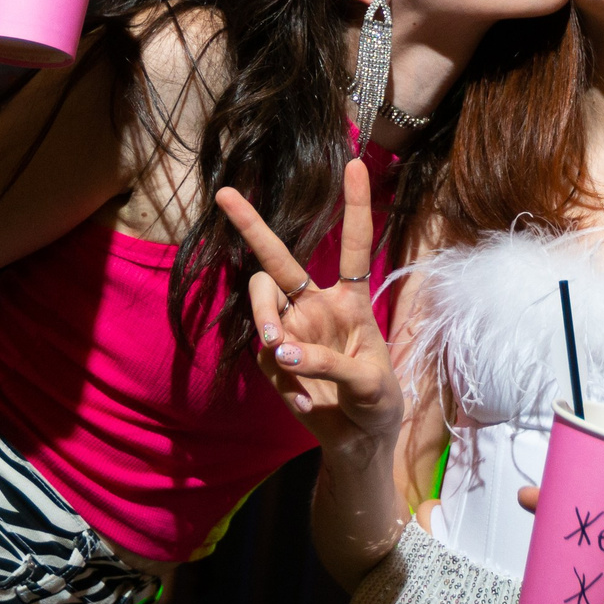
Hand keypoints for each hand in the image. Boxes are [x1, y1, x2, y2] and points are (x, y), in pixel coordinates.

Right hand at [215, 159, 404, 459]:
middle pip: (278, 259)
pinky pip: (266, 357)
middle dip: (252, 224)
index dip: (355, 206)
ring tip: (280, 351)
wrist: (360, 440)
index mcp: (352, 300)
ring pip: (261, 301)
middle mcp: (315, 306)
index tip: (357, 162)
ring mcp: (289, 330)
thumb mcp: (372, 383)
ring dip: (265, 320)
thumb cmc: (377, 401)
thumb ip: (331, 362)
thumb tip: (280, 350)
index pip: (354, 246)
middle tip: (226, 195)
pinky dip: (288, 384)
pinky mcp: (272, 360)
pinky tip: (310, 407)